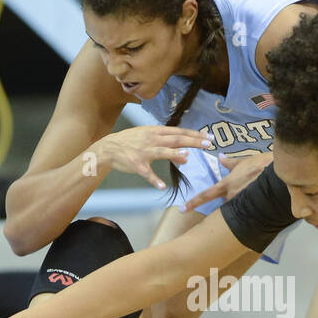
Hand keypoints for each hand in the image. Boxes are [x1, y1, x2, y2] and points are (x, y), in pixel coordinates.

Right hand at [95, 125, 213, 189]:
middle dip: (192, 142)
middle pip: (175, 140)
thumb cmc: (131, 142)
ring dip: (175, 155)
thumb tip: (186, 155)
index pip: (179, 132)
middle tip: (208, 144)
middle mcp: (152, 139)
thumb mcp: (149, 138)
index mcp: (156, 132)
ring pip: (162, 152)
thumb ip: (167, 145)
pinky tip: (162, 186)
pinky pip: (146, 173)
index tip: (208, 137)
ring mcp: (144, 151)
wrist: (109, 147)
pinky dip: (154, 179)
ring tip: (187, 160)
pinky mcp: (136, 164)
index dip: (194, 134)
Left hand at [181, 150, 273, 211]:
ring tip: (254, 191)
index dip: (193, 202)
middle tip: (244, 190)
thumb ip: (231, 163)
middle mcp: (232, 197)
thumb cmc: (262, 164)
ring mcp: (243, 204)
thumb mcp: (244, 161)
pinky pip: (248, 210)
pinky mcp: (254, 210)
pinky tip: (259, 202)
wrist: (280, 173)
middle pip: (224, 204)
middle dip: (231, 199)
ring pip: (237, 207)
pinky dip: (251, 206)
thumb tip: (221, 158)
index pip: (206, 195)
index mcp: (227, 184)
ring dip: (242, 201)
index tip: (183, 209)